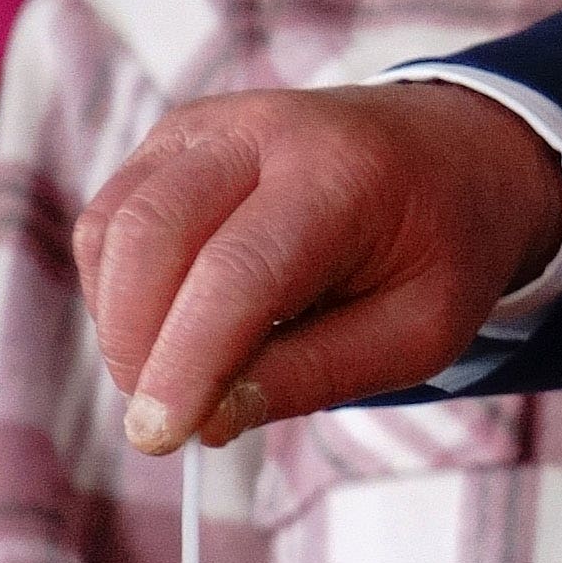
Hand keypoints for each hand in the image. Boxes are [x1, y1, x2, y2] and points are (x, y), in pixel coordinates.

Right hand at [75, 83, 561, 454]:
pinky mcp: (173, 138)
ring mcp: (209, 125)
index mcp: (345, 173)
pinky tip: (172, 325)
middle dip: (138, 345)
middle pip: (152, 237)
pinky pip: (108, 220)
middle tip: (165, 421)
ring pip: (113, 229)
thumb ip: (319, 373)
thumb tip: (210, 419)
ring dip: (122, 322)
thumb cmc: (439, 249)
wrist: (452, 153)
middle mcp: (264, 130)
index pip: (237, 271)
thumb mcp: (421, 330)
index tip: (161, 437)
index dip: (187, 360)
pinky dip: (118, 289)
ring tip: (183, 372)